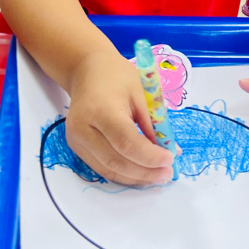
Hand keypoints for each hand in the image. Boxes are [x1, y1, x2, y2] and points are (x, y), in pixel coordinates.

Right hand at [65, 51, 175, 185]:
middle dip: (145, 172)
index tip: (170, 159)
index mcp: (101, 109)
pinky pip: (102, 167)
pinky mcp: (77, 147)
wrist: (87, 70)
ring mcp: (77, 140)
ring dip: (136, 177)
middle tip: (168, 173)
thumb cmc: (117, 76)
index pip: (126, 142)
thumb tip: (171, 151)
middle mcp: (83, 128)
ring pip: (109, 170)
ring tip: (158, 175)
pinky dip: (124, 174)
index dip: (150, 157)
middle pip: (116, 161)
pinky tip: (141, 172)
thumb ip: (155, 123)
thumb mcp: (142, 93)